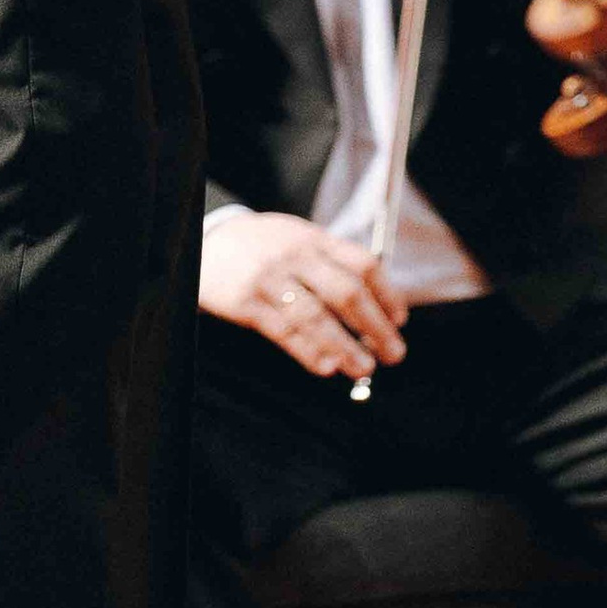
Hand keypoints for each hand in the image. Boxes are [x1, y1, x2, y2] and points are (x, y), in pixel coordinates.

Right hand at [198, 210, 407, 378]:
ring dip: (344, 346)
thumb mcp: (298, 240)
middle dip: (375, 327)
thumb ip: (331, 263)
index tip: (399, 321)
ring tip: (363, 368)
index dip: (387, 295)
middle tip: (393, 353)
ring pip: (315, 316)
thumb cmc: (262, 247)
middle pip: (346, 292)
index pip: (362, 264)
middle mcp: (296, 256)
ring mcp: (270, 278)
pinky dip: (307, 350)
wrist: (207, 241)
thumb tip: (374, 305)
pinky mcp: (246, 301)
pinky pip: (283, 330)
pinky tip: (326, 365)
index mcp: (315, 239)